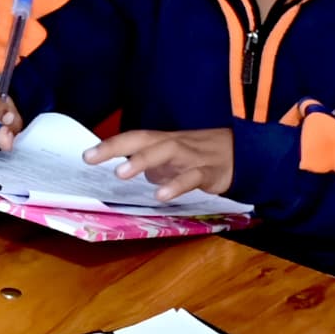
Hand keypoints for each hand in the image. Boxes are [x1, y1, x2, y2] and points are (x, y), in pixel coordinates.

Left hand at [95, 124, 237, 197]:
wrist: (248, 153)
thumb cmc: (204, 155)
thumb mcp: (174, 157)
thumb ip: (151, 164)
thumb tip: (124, 171)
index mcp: (165, 141)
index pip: (135, 138)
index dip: (110, 145)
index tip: (85, 155)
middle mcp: (176, 144)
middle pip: (145, 139)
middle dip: (117, 146)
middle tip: (92, 157)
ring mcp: (194, 156)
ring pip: (168, 152)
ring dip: (143, 161)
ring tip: (121, 173)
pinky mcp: (212, 172)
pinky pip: (193, 177)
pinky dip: (177, 185)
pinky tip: (162, 195)